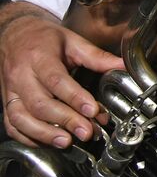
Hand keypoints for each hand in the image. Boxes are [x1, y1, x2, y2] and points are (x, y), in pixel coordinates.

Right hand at [0, 3, 122, 147]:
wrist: (14, 34)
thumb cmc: (44, 38)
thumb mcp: (73, 41)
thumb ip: (97, 56)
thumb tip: (124, 65)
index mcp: (39, 57)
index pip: (57, 81)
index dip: (76, 98)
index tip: (93, 111)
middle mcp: (21, 76)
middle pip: (40, 103)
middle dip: (65, 120)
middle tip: (87, 132)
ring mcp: (11, 91)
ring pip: (21, 117)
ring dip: (45, 133)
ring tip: (67, 142)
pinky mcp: (6, 102)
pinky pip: (11, 124)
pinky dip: (27, 136)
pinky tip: (46, 142)